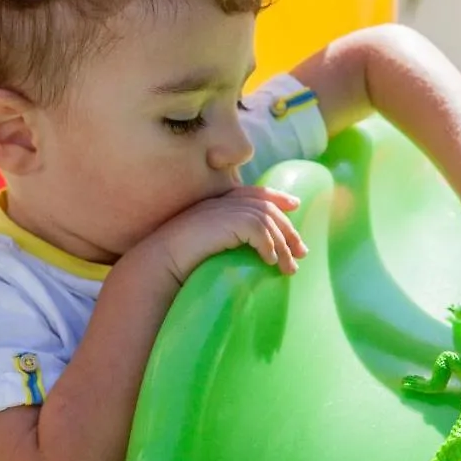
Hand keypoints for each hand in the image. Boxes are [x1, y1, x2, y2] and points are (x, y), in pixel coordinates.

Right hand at [144, 186, 307, 284]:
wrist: (158, 261)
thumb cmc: (177, 261)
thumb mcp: (206, 245)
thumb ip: (224, 238)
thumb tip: (247, 252)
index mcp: (216, 203)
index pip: (254, 192)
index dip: (276, 195)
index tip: (294, 204)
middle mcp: (220, 201)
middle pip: (266, 207)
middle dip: (288, 228)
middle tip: (302, 251)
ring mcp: (222, 210)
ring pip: (267, 220)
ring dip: (283, 245)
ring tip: (290, 268)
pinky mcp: (226, 222)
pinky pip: (258, 229)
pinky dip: (269, 245)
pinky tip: (271, 262)